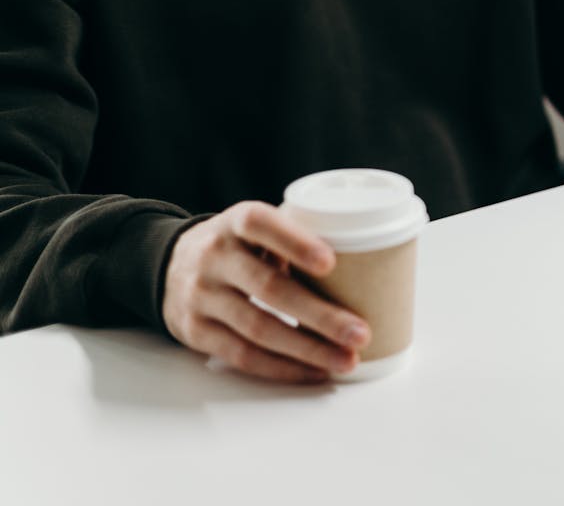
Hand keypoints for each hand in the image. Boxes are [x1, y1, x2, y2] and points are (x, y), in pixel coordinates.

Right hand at [162, 201, 370, 382]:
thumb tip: (364, 265)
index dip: (295, 242)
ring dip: (308, 349)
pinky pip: (243, 356)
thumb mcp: (256, 229)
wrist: (168, 266)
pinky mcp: (196, 332)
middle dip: (319, 315)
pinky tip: (315, 371)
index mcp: (234, 223)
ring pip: (258, 329)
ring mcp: (201, 296)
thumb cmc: (237, 247)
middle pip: (268, 288)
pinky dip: (283, 368)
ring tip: (347, 359)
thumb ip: (295, 238)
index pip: (260, 225)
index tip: (331, 263)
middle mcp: (214, 257)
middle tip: (360, 332)